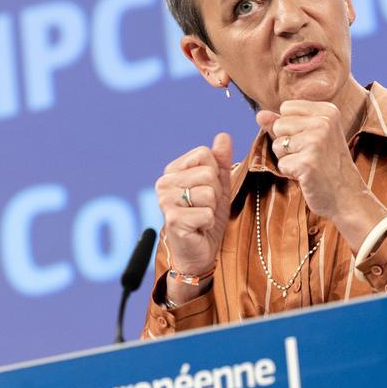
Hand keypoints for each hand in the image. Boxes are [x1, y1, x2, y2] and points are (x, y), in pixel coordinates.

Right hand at [154, 133, 232, 279]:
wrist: (199, 251)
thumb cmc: (207, 217)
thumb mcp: (219, 186)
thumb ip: (221, 161)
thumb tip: (223, 136)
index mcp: (173, 170)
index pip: (204, 153)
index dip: (215, 173)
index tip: (207, 190)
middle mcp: (164, 182)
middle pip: (208, 173)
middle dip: (215, 193)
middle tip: (204, 207)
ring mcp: (165, 201)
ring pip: (209, 192)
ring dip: (212, 209)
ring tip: (201, 218)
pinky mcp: (173, 219)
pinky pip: (206, 212)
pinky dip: (208, 222)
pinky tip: (198, 228)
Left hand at [256, 101, 386, 246]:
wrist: (347, 196)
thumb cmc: (327, 165)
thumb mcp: (310, 137)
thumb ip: (284, 123)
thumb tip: (259, 114)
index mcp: (327, 111)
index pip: (286, 107)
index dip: (290, 127)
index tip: (310, 140)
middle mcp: (324, 122)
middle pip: (279, 124)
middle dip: (286, 143)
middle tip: (310, 155)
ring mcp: (316, 142)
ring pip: (277, 144)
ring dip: (288, 158)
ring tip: (308, 164)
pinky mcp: (307, 162)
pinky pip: (282, 164)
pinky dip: (290, 173)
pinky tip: (308, 175)